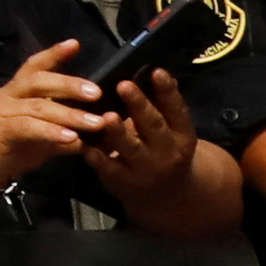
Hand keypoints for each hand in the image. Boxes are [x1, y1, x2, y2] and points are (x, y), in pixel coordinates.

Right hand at [0, 43, 109, 188]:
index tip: (75, 44)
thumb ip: (54, 135)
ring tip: (96, 122)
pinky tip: (72, 138)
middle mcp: (6, 97)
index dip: (53, 55)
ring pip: (38, 106)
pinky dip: (52, 132)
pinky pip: (29, 127)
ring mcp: (1, 112)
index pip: (32, 68)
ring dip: (70, 114)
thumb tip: (86, 137)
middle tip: (97, 92)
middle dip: (69, 84)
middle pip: (38, 81)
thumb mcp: (30, 141)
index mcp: (13, 94)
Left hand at [80, 65, 200, 198]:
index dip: (169, 92)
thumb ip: (162, 105)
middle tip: (123, 85)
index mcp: (182, 135)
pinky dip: (96, 155)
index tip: (157, 71)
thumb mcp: (172, 131)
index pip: (178, 111)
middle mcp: (166, 152)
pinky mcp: (122, 180)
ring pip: (131, 148)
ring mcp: (144, 168)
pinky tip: (84, 142)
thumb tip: (154, 70)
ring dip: (118, 132)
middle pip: (153, 126)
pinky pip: (108, 166)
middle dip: (139, 106)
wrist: (166, 196)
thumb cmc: (164, 149)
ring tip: (107, 116)